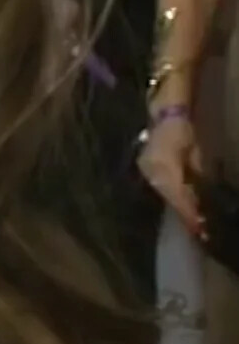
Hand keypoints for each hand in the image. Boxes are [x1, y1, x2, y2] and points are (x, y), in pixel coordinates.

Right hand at [137, 115, 203, 235]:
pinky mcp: (143, 167)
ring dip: (176, 205)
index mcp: (165, 164)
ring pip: (162, 193)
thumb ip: (196, 176)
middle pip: (169, 196)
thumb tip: (200, 200)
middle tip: (198, 229)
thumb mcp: (196, 154)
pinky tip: (178, 202)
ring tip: (190, 219)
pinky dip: (168, 195)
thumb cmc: (184, 131)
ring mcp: (144, 168)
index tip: (200, 230)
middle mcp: (151, 168)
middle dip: (184, 212)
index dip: (189, 212)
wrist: (164, 114)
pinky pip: (157, 186)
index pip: (178, 194)